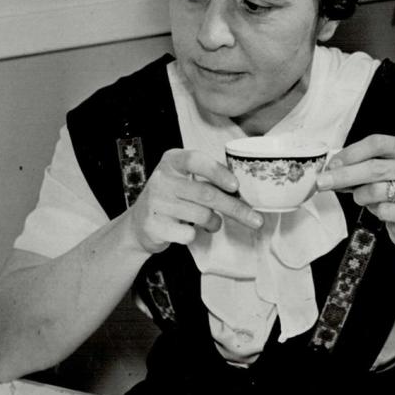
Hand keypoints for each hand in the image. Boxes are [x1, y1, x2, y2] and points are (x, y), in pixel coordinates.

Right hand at [128, 148, 263, 253]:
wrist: (138, 224)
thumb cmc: (172, 199)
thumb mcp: (183, 180)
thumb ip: (207, 179)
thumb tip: (244, 190)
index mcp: (171, 161)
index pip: (195, 160)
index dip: (217, 171)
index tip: (235, 185)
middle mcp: (161, 179)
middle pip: (206, 194)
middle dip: (235, 208)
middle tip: (255, 220)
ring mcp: (155, 202)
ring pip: (201, 215)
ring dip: (214, 223)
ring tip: (212, 224)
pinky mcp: (153, 225)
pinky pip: (188, 233)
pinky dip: (194, 235)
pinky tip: (187, 231)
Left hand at [316, 134, 394, 247]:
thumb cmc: (390, 189)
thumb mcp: (376, 171)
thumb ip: (357, 166)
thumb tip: (328, 171)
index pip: (376, 143)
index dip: (350, 153)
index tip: (331, 165)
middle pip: (374, 168)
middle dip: (343, 176)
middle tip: (322, 183)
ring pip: (376, 190)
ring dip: (360, 196)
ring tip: (362, 197)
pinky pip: (384, 210)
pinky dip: (375, 211)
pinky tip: (379, 209)